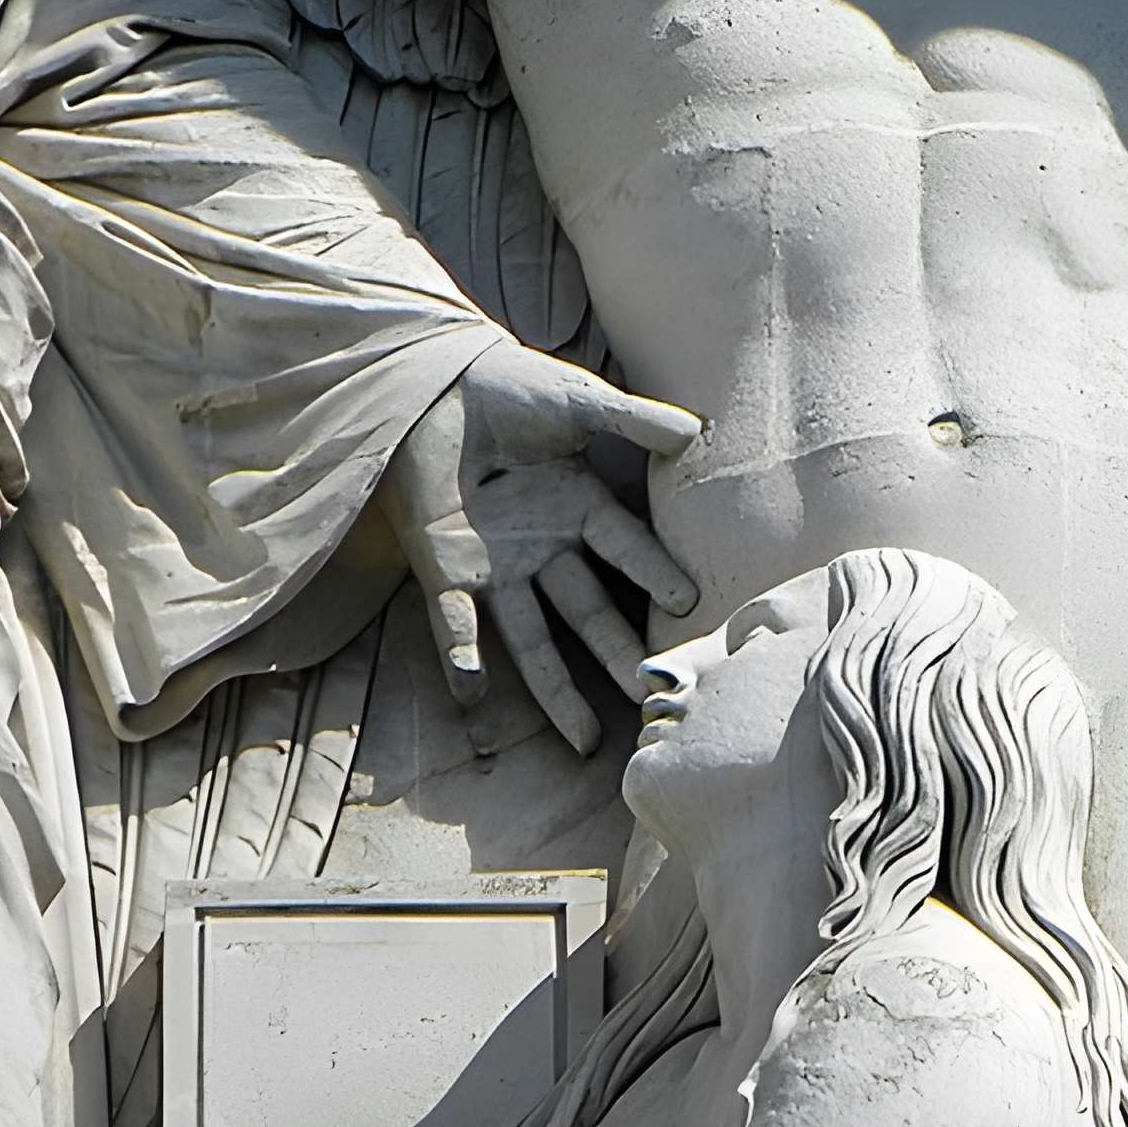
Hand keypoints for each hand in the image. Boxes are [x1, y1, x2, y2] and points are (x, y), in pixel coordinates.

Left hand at [375, 338, 704, 751]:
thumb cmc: (510, 390)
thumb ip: (632, 420)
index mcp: (582, 509)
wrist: (432, 386)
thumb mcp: (577, 404)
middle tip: (648, 697)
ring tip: (580, 740)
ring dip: (554, 688)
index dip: (655, 574)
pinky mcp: (445, 567)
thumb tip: (695, 433)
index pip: (627, 550)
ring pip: (532, 637)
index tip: (689, 604)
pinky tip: (472, 690)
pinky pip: (455, 619)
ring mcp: (497, 565)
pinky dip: (462, 652)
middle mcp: (545, 548)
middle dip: (617, 656)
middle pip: (587, 612)